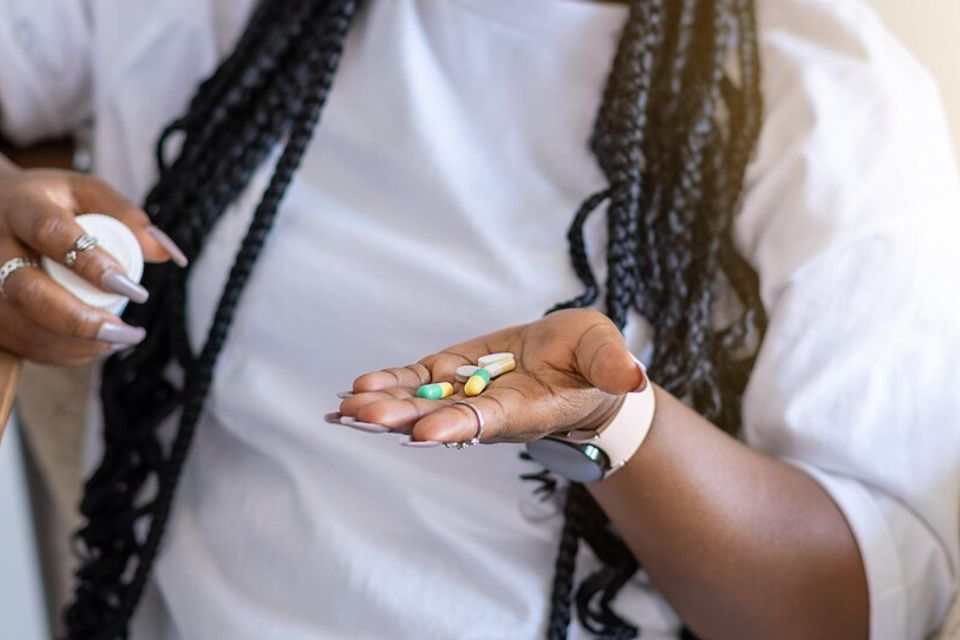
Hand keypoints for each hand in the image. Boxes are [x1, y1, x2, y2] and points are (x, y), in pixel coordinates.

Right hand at [0, 165, 184, 364]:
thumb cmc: (51, 204)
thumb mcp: (88, 194)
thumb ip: (129, 218)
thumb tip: (172, 256)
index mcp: (21, 206)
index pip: (51, 233)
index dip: (93, 264)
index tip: (135, 288)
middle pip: (26, 291)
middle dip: (81, 320)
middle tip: (127, 330)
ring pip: (21, 325)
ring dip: (76, 343)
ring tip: (120, 338)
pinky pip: (21, 343)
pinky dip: (62, 352)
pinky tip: (95, 345)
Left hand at [336, 309, 647, 444]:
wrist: (576, 366)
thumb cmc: (595, 365)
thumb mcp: (609, 357)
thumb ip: (614, 367)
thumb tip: (634, 377)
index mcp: (526, 410)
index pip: (488, 422)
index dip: (456, 426)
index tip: (423, 432)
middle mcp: (489, 409)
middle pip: (440, 416)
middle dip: (401, 417)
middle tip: (360, 416)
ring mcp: (467, 390)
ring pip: (422, 400)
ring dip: (386, 404)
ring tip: (347, 406)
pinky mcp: (454, 371)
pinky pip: (418, 379)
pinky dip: (391, 383)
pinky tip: (359, 388)